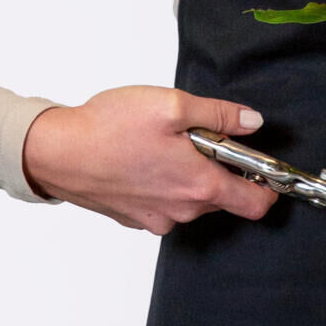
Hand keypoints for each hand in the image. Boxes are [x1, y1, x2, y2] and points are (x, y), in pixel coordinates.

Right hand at [20, 85, 278, 233]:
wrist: (57, 153)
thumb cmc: (110, 128)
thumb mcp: (172, 106)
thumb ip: (219, 115)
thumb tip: (252, 122)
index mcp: (200, 186)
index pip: (256, 204)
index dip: (268, 185)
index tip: (263, 165)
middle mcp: (182, 211)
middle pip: (223, 197)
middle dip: (219, 167)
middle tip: (196, 134)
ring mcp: (157, 219)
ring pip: (192, 199)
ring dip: (189, 174)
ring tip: (162, 142)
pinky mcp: (136, 218)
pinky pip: (165, 202)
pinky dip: (163, 183)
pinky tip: (143, 158)